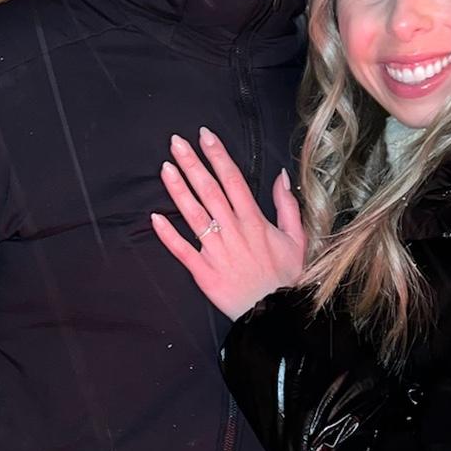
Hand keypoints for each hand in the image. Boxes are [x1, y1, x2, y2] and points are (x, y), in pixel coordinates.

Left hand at [152, 128, 306, 320]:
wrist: (277, 314)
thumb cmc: (287, 278)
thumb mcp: (297, 238)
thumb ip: (287, 205)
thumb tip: (281, 175)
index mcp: (255, 221)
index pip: (233, 180)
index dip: (217, 155)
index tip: (205, 136)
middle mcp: (233, 232)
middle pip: (209, 190)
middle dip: (192, 164)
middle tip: (176, 142)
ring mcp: (216, 252)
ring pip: (193, 215)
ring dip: (178, 190)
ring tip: (165, 168)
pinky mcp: (204, 273)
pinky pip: (182, 250)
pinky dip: (167, 235)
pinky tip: (154, 217)